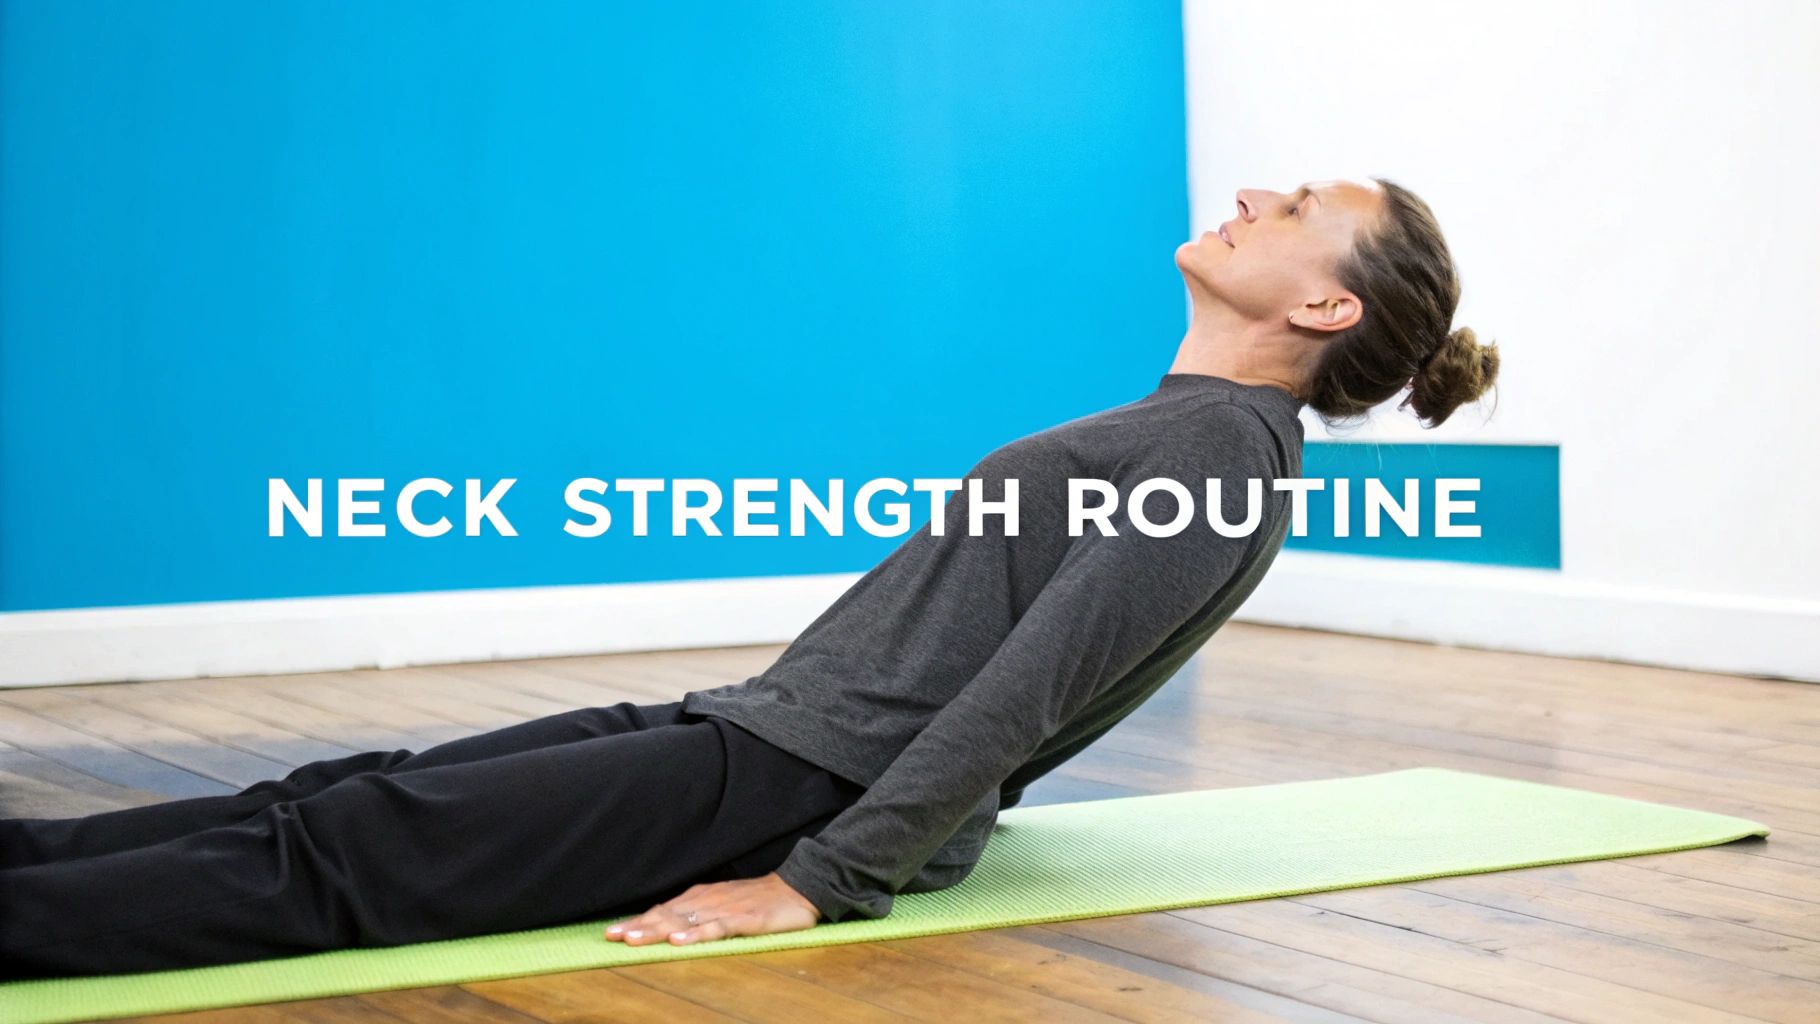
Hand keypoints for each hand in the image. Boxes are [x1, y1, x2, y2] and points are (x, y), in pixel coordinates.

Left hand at [603, 872, 820, 946]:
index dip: (638, 921)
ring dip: (657, 930)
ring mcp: (725, 910)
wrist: (797, 888)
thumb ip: (698, 914)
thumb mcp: (723, 904)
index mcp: (701, 898)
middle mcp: (707, 901)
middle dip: (639, 926)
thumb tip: (669, 927)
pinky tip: (680, 942)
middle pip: (667, 915)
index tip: (612, 933)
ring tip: (634, 939)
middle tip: (612, 936)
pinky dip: (696, 935)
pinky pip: (716, 928)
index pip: (662, 910)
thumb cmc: (758, 900)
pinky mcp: (744, 920)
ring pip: (685, 921)